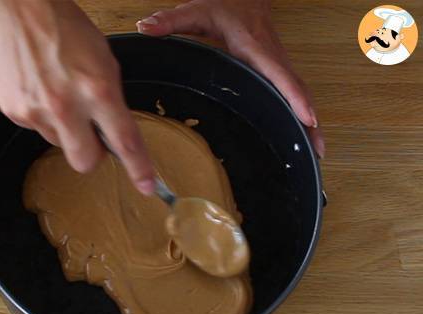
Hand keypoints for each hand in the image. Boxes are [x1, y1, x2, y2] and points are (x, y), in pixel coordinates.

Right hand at [0, 0, 154, 193]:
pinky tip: (41, 90)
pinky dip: (43, 116)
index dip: (138, 168)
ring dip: (64, 129)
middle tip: (91, 134)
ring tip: (59, 94)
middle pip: (85, 161)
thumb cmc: (66, 30)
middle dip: (91, 155)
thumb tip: (113, 133)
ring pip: (59, 144)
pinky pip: (37, 129)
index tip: (146, 187)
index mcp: (97, 90)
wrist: (21, 10)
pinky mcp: (15, 111)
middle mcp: (66, 106)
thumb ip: (110, 101)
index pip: (125, 141)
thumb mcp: (104, 62)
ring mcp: (37, 110)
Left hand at [137, 0, 324, 157]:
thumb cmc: (225, 4)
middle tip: (315, 150)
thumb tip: (146, 28)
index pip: (277, 74)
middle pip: (297, 89)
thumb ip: (171, 20)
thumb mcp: (197, 10)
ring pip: (299, 92)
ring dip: (309, 122)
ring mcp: (278, 63)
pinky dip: (301, 113)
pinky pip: (293, 92)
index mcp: (253, 46)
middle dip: (309, 120)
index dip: (293, 96)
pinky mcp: (277, 69)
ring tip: (316, 152)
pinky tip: (303, 134)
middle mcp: (271, 56)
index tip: (307, 118)